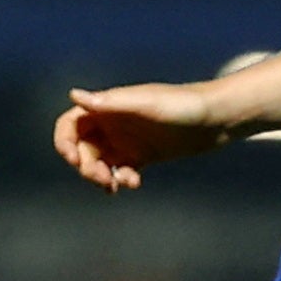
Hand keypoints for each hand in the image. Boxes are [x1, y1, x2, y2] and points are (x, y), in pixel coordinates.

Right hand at [54, 83, 238, 192]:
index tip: (74, 161)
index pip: (70, 123)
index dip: (64, 142)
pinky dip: (120, 180)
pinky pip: (118, 171)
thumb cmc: (183, 105)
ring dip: (101, 177)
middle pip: (81, 148)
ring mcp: (126, 140)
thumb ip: (110, 102)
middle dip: (87, 167)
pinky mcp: (141, 155)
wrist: (216, 118)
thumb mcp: (146, 104)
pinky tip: (134, 183)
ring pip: (98, 163)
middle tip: (104, 180)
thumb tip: (74, 95)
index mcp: (109, 106)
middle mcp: (113, 122)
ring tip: (118, 185)